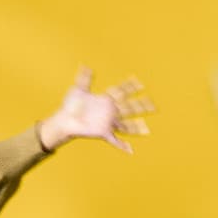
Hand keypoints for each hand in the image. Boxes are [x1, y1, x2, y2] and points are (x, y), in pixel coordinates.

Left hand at [38, 67, 152, 154]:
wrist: (65, 120)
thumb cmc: (70, 105)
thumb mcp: (78, 90)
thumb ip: (84, 78)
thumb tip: (85, 66)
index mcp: (106, 100)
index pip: (121, 92)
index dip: (130, 87)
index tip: (139, 82)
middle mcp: (110, 111)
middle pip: (129, 108)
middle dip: (141, 106)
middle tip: (153, 104)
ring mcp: (108, 122)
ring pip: (126, 126)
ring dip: (137, 127)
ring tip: (147, 130)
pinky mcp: (103, 132)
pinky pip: (115, 141)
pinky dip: (123, 146)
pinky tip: (131, 151)